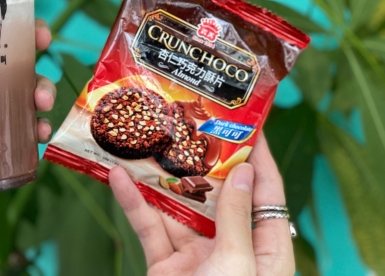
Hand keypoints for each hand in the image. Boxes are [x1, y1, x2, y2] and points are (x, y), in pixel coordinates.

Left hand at [0, 0, 55, 275]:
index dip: (6, 22)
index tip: (24, 14)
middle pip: (11, 64)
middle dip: (34, 53)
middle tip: (44, 48)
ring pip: (25, 98)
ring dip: (43, 91)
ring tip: (42, 101)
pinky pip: (25, 136)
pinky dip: (39, 130)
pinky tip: (40, 133)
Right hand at [109, 133, 294, 275]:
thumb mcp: (238, 264)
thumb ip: (236, 217)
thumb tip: (244, 170)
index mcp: (265, 250)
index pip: (267, 193)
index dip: (259, 157)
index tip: (249, 123)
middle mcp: (232, 247)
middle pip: (219, 194)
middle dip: (202, 160)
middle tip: (188, 121)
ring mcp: (197, 255)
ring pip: (178, 207)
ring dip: (160, 177)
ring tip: (146, 141)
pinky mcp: (166, 265)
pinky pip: (149, 228)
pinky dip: (133, 203)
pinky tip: (117, 177)